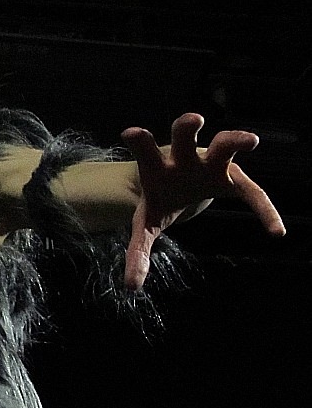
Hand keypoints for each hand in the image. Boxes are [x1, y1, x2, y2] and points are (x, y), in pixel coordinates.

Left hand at [121, 113, 284, 290]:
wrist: (178, 184)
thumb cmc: (160, 198)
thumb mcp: (146, 225)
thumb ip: (138, 251)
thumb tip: (131, 287)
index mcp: (157, 167)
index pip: (145, 150)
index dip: (140, 142)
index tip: (130, 134)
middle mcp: (183, 158)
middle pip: (183, 135)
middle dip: (187, 127)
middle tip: (193, 120)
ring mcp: (209, 162)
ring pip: (222, 144)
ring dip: (235, 140)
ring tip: (251, 141)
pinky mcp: (231, 176)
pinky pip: (252, 192)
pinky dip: (264, 209)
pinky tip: (276, 232)